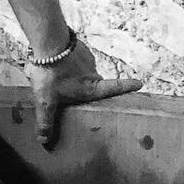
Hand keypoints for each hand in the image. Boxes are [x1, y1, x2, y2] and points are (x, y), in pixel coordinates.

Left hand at [27, 37, 141, 149]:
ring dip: (73, 72)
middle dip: (88, 85)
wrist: (48, 42)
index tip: (140, 83)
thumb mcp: (45, 101)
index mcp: (91, 87)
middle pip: (95, 81)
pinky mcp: (76, 46)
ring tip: (56, 76)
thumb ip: (45, 121)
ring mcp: (86, 57)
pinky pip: (74, 56)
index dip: (127, 87)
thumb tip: (44, 141)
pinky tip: (53, 63)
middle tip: (76, 90)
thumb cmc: (51, 74)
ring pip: (82, 68)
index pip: (113, 88)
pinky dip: (66, 60)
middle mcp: (93, 72)